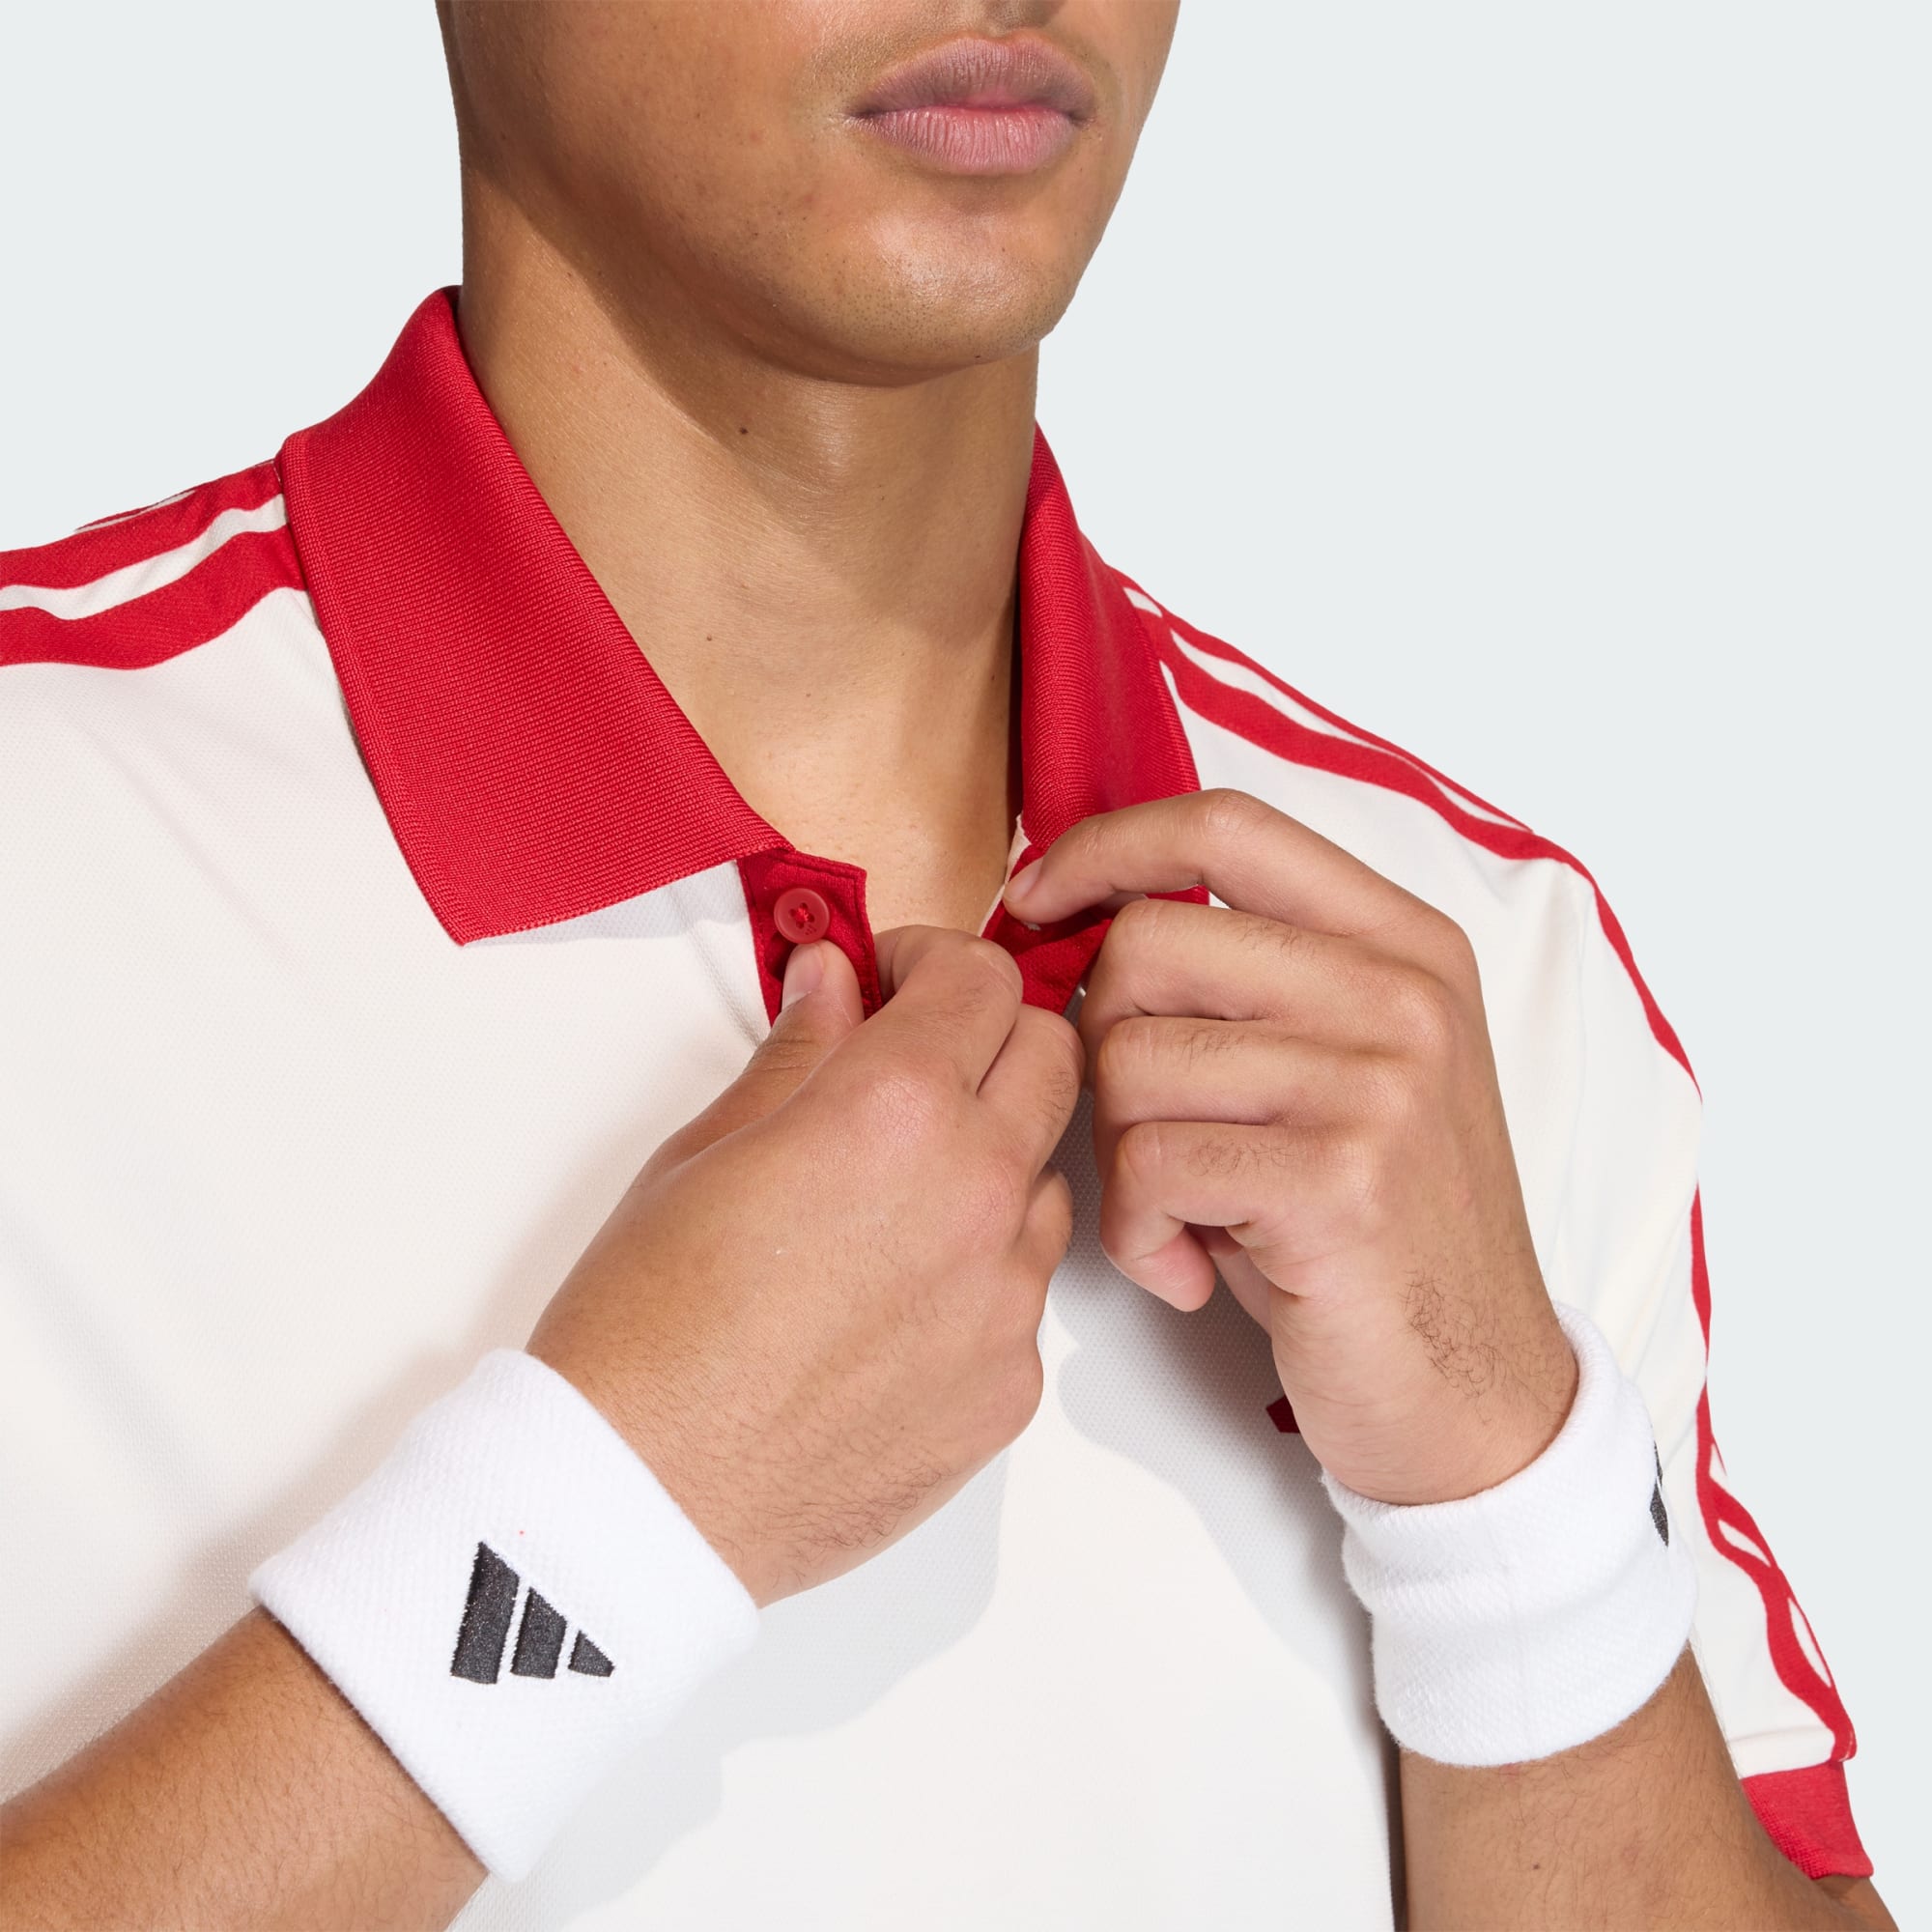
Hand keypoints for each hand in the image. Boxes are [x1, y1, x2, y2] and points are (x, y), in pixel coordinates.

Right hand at [526, 927, 1081, 1604]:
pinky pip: (1022, 1293)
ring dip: (991, 1160)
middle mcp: (977, 1193)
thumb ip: (800, 1054)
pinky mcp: (1010, 1386)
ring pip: (1045, 1179)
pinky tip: (888, 1304)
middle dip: (990, 1036)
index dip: (934, 961)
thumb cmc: (643, 1326)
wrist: (639, 1498)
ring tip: (888, 1201)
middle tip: (913, 1061)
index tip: (894, 981)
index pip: (984, 977)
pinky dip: (976, 1273)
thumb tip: (837, 984)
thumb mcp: (702, 1152)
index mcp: (895, 1110)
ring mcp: (1006, 1298)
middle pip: (1053, 1057)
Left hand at [1003, 789, 1577, 1506]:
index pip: (1225, 825)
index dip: (1104, 848)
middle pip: (1145, 945)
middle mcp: (1401, 993)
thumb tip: (1074, 916)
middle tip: (1147, 1129)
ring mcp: (1379, 1082)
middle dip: (1101, 1043)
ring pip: (1129, 1060)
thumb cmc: (1371, 1230)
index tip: (1035, 900)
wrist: (1477, 1390)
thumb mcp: (1337, 1070)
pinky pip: (1147, 1163)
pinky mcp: (1338, 1179)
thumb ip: (1247, 982)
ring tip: (1183, 1215)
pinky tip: (1189, 1269)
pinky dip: (1135, 1232)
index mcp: (1402, 943)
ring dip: (1120, 1157)